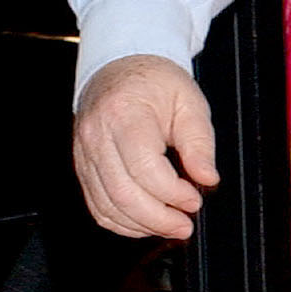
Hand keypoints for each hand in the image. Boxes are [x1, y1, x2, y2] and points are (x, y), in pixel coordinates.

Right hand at [73, 55, 219, 239]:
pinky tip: (145, 222)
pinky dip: (122, 222)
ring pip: (107, 206)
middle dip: (158, 218)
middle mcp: (97, 135)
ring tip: (170, 225)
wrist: (121, 66)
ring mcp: (85, 153)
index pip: (145, 168)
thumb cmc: (156, 82)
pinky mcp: (83, 166)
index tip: (194, 199)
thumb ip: (200, 143)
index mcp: (126, 114)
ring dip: (142, 224)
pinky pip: (97, 206)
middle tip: (185, 224)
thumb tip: (207, 178)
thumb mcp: (190, 102)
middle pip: (123, 194)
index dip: (173, 193)